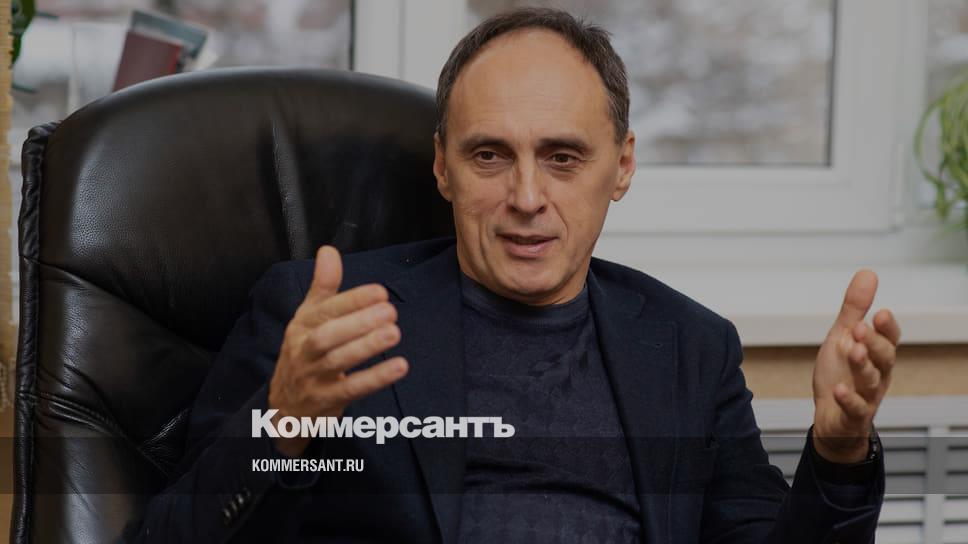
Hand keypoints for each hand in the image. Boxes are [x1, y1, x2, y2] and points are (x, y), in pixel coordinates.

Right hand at [268, 245, 408, 457]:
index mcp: (301, 326)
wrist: (285, 407)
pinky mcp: (327, 400)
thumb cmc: (304, 354)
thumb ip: (322, 286)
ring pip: (337, 361)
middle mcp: (304, 350)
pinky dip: (376, 378)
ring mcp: (314, 377)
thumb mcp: (308, 319)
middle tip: (390, 312)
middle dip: (358, 322)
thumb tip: (329, 250)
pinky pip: (351, 389)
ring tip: (394, 333)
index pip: (324, 310)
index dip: (352, 300)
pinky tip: (399, 366)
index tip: (379, 291)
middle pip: (327, 335)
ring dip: (367, 347)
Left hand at [812, 269, 900, 463]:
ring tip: (854, 351)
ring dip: (863, 366)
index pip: (889, 339)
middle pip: (884, 358)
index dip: (887, 328)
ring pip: (871, 381)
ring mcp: (866, 396)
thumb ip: (855, 309)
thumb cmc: (840, 374)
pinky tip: (838, 390)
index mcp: (876, 355)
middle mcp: (876, 375)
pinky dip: (848, 399)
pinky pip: (854, 408)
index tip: (881, 313)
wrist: (831, 417)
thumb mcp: (843, 337)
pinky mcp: (852, 415)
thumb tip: (868, 274)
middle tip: (860, 328)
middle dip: (874, 342)